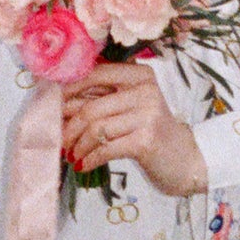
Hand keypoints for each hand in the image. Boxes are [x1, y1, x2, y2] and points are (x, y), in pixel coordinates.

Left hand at [62, 61, 207, 196]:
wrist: (185, 159)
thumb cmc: (150, 132)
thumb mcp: (130, 107)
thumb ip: (103, 97)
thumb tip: (58, 100)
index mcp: (140, 74)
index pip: (95, 74)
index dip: (69, 91)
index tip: (54, 108)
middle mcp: (145, 90)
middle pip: (91, 107)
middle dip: (69, 127)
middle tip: (60, 141)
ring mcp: (147, 115)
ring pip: (96, 129)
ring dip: (78, 146)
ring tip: (72, 156)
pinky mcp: (146, 140)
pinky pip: (105, 148)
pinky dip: (90, 159)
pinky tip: (83, 165)